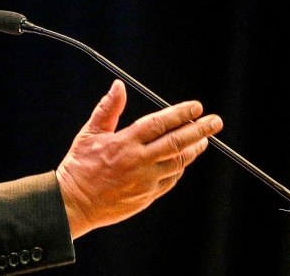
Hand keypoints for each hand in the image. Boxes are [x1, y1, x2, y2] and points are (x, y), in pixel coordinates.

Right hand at [55, 79, 222, 238]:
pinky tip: (184, 159)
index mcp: (125, 143)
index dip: (180, 114)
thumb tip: (119, 85)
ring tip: (204, 140)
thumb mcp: (89, 133)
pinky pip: (171, 180)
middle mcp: (138, 162)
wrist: (74, 203)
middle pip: (177, 142)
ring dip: (193, 150)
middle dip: (200, 130)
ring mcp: (145, 181)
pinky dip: (180, 168)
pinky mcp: (147, 196)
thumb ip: (108, 109)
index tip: (196, 107)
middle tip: (215, 121)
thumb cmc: (80, 165)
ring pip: (178, 163)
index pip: (159, 123)